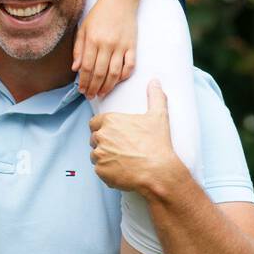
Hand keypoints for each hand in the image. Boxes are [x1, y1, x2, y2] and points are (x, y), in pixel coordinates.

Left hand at [72, 0, 136, 98]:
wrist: (120, 0)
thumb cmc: (99, 14)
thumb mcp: (83, 29)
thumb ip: (78, 49)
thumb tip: (75, 69)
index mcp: (92, 40)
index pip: (87, 67)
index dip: (84, 82)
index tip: (82, 90)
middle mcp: (107, 44)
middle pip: (100, 73)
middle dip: (94, 88)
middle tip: (91, 96)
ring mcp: (121, 46)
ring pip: (114, 73)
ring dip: (108, 86)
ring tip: (102, 93)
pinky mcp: (132, 46)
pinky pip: (130, 65)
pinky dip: (124, 76)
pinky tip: (118, 81)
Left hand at [88, 79, 181, 194]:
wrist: (158, 172)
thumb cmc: (157, 144)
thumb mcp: (158, 116)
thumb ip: (155, 96)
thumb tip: (155, 81)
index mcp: (110, 121)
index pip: (95, 123)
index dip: (102, 128)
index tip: (113, 133)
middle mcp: (101, 137)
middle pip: (94, 139)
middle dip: (104, 142)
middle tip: (120, 148)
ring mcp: (99, 155)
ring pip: (95, 155)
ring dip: (104, 157)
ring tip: (122, 160)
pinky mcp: (100, 171)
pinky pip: (99, 170)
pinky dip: (108, 171)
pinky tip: (122, 170)